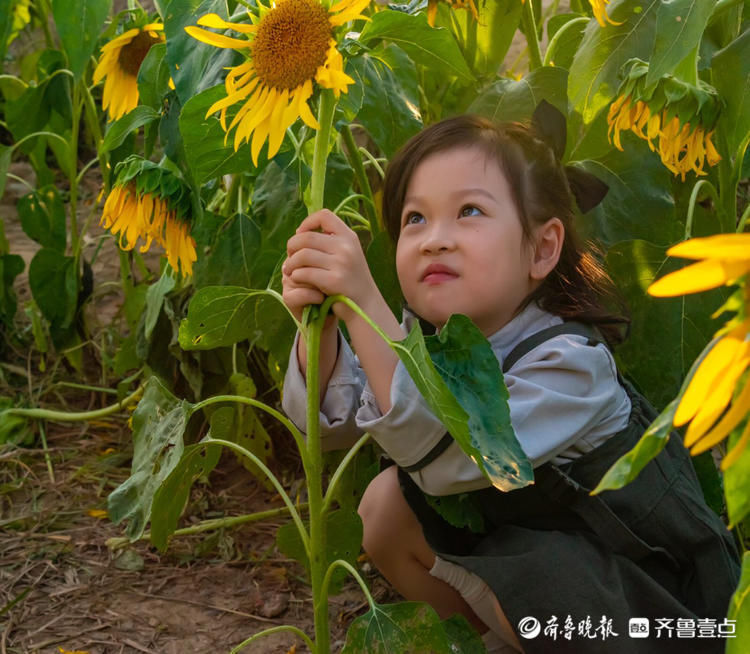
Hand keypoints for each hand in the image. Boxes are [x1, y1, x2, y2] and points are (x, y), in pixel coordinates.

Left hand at [282, 209, 375, 323]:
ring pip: (302, 255)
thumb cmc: (350, 280)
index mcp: (349, 237)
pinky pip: (304, 273)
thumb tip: (300, 231)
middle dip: (292, 246)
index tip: (301, 234)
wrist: (365, 306)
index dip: (307, 222)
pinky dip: (296, 276)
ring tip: (289, 270)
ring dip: (291, 263)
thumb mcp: (348, 254)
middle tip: (290, 257)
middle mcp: (346, 247)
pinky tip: (297, 280)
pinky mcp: (333, 281)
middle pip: (307, 237)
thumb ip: (330, 242)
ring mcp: (341, 264)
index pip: (324, 216)